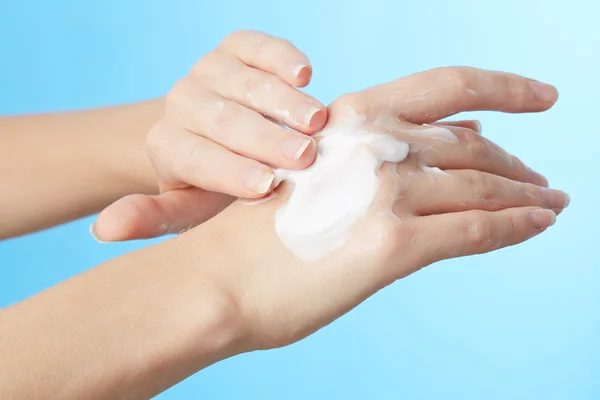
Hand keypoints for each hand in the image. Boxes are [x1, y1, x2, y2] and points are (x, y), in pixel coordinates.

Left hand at [93, 30, 326, 241]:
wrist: (231, 140)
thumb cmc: (219, 185)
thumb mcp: (191, 209)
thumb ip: (156, 217)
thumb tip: (103, 230)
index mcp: (168, 145)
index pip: (195, 157)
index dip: (230, 171)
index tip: (267, 186)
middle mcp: (183, 102)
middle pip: (222, 119)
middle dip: (265, 138)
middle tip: (303, 156)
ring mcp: (210, 70)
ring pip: (244, 82)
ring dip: (283, 102)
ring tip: (315, 122)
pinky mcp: (237, 48)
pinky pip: (259, 46)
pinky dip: (282, 58)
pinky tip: (304, 75)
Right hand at [197, 67, 568, 349]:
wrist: (218, 278)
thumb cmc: (255, 233)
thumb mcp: (310, 173)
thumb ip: (369, 156)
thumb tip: (431, 151)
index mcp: (352, 116)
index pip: (448, 87)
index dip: (504, 88)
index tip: (542, 95)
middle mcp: (375, 145)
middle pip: (472, 148)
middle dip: (515, 163)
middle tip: (540, 177)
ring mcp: (386, 193)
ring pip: (483, 188)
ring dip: (526, 195)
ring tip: (549, 202)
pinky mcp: (393, 245)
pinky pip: (477, 230)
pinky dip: (516, 227)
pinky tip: (538, 225)